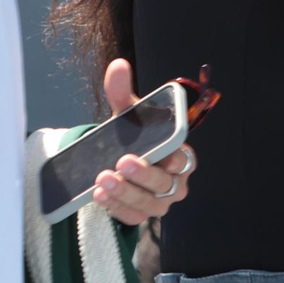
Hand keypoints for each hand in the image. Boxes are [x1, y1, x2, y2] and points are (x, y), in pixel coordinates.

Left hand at [90, 58, 196, 225]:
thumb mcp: (129, 114)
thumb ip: (123, 91)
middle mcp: (176, 182)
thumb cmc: (133, 137)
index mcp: (182, 155)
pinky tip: (99, 196)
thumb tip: (118, 65)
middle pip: (165, 183)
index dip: (174, 159)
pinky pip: (132, 217)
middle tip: (121, 163)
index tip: (162, 155)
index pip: (184, 159)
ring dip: (125, 193)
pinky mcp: (141, 216)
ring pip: (147, 203)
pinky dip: (116, 208)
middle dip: (144, 175)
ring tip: (102, 180)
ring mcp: (159, 202)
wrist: (116, 163)